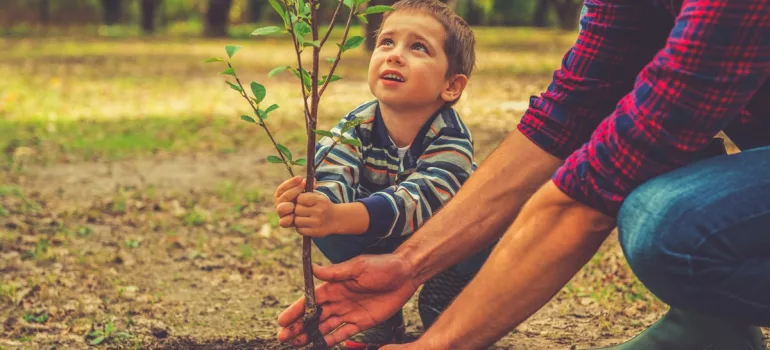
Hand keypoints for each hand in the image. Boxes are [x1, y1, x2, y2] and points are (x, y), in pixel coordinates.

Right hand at [273, 176, 306, 227]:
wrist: (309, 215)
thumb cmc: (306, 201)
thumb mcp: (307, 192)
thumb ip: (308, 186)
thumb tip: (313, 181)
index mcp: (281, 195)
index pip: (283, 188)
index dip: (291, 183)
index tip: (300, 178)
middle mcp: (279, 204)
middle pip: (283, 197)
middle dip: (294, 190)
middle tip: (303, 185)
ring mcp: (281, 213)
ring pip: (281, 209)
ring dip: (289, 205)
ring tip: (297, 203)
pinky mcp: (285, 223)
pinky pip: (283, 222)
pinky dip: (288, 219)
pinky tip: (294, 216)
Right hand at [276, 254, 418, 347]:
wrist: (405, 274)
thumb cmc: (382, 266)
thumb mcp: (359, 266)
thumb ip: (336, 272)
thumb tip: (313, 269)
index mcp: (335, 285)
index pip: (311, 300)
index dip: (296, 311)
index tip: (282, 321)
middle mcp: (339, 299)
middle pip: (314, 316)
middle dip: (298, 326)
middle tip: (283, 337)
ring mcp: (349, 311)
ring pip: (325, 326)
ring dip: (310, 334)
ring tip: (295, 343)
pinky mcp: (361, 321)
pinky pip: (343, 333)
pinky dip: (330, 340)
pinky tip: (318, 345)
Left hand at [293, 192, 337, 237]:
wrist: (336, 219)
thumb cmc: (322, 205)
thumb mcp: (318, 196)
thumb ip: (306, 193)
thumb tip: (293, 193)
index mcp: (319, 200)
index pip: (300, 198)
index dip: (299, 200)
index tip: (302, 202)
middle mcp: (319, 211)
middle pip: (297, 210)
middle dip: (297, 210)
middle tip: (303, 210)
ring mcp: (317, 223)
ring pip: (297, 220)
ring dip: (298, 219)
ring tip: (304, 217)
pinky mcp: (315, 232)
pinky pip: (299, 230)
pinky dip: (300, 227)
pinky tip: (306, 224)